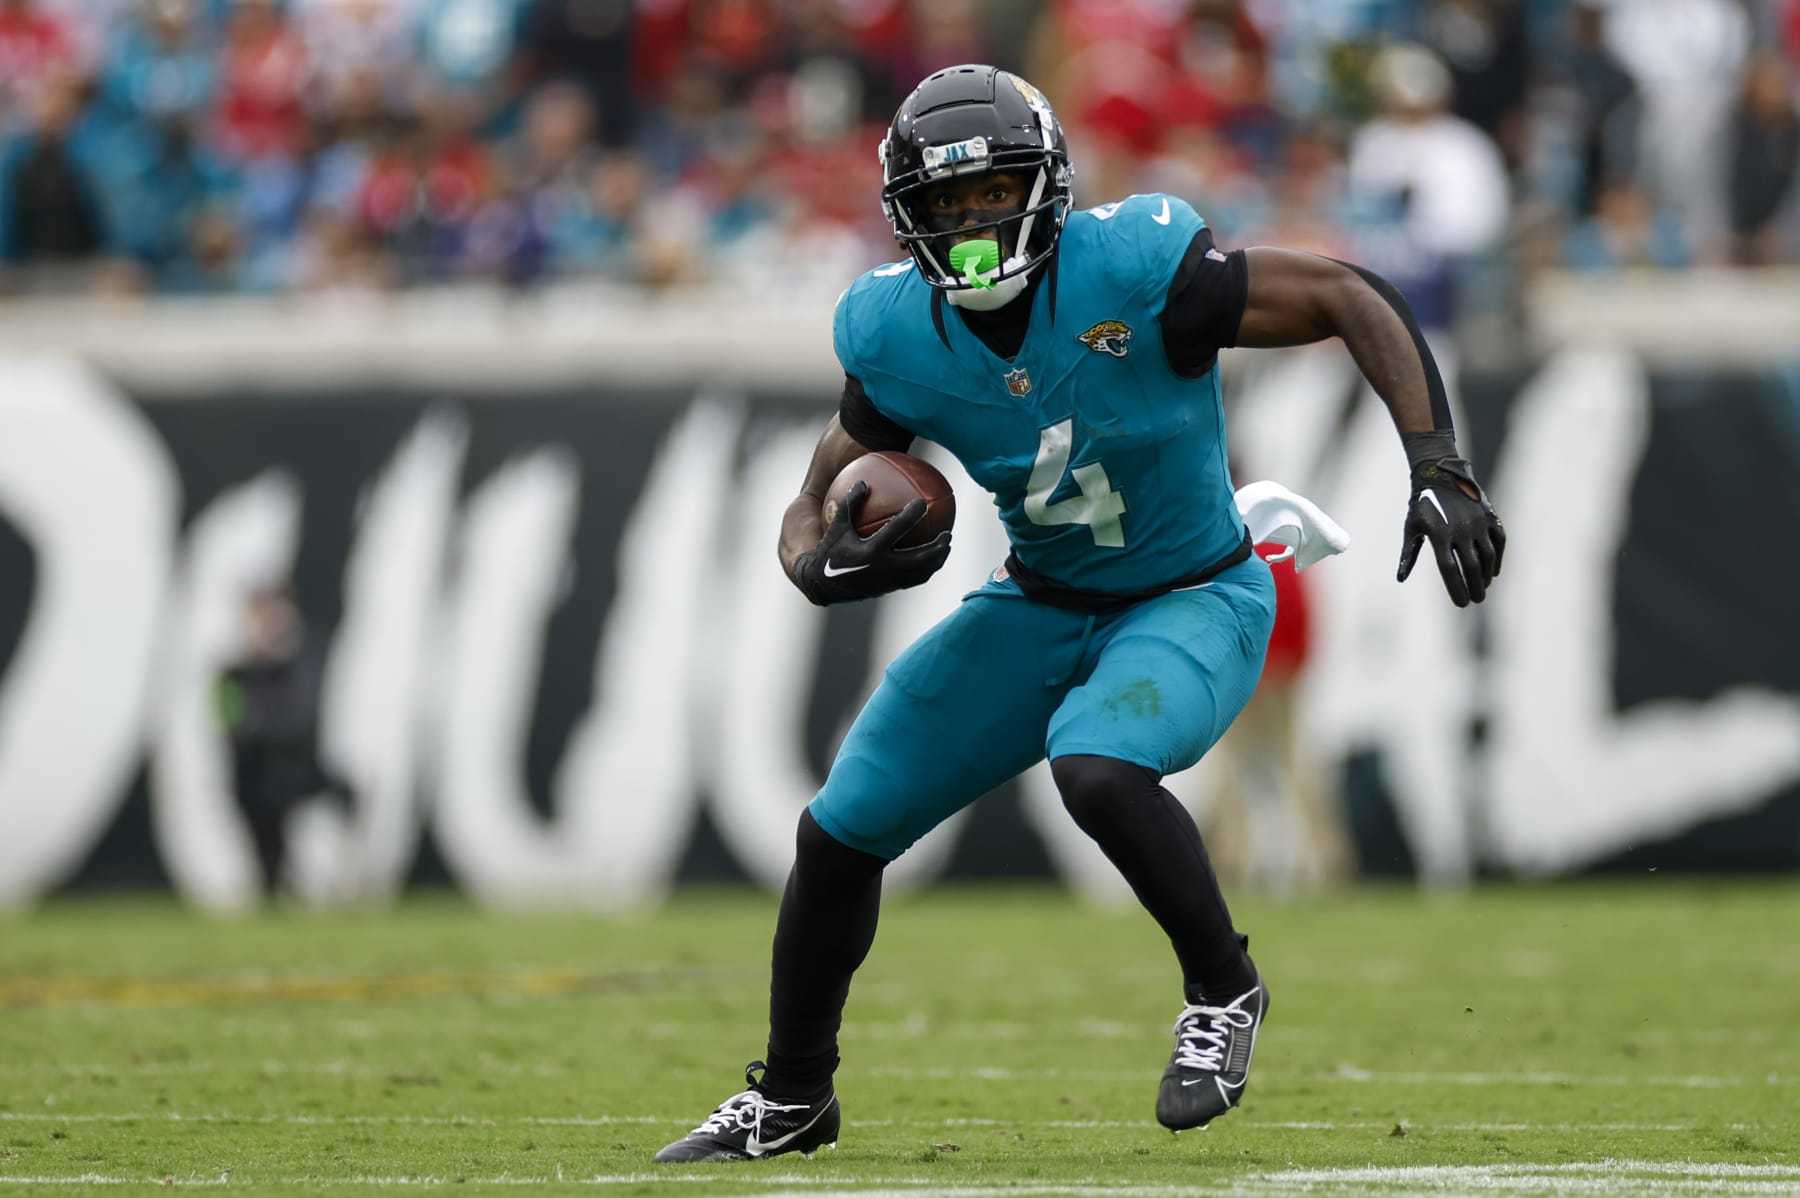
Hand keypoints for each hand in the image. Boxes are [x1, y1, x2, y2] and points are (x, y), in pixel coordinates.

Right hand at [792, 480, 952, 605]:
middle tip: (948, 533)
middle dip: (936, 547)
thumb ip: (850, 504)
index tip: (922, 502)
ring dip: (937, 560)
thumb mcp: (837, 526)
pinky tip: (932, 559)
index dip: (910, 516)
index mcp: (870, 551)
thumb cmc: (831, 551)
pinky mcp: (890, 588)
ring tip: (946, 546)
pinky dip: (927, 569)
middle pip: (919, 558)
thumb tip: (863, 481)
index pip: (895, 531)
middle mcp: (883, 568)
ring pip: (921, 572)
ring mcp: (889, 581)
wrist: (824, 585)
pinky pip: (915, 579)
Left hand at [1396, 457, 1504, 606]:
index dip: (1456, 588)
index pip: (1449, 569)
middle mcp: (1461, 530)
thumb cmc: (1422, 505)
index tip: (1461, 604)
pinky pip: (1499, 540)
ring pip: (1488, 556)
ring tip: (1483, 588)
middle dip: (1475, 587)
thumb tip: (1400, 578)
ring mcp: (1477, 522)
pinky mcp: (1489, 516)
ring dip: (1486, 575)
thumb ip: (1409, 554)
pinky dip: (1499, 558)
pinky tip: (1494, 572)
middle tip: (1476, 600)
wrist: (1440, 473)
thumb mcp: (1411, 527)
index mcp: (1439, 535)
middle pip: (1471, 566)